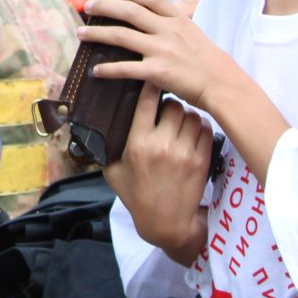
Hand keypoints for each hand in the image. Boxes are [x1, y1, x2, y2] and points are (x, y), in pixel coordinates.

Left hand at [81, 0, 244, 111]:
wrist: (222, 85)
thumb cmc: (208, 60)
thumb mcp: (194, 31)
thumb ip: (175, 20)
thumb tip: (162, 8)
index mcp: (177, 19)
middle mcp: (168, 30)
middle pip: (129, 11)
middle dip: (104, 7)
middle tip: (87, 7)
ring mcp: (162, 50)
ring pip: (121, 36)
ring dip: (97, 34)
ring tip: (81, 34)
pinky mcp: (158, 72)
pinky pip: (125, 68)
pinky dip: (108, 69)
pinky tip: (96, 71)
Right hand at [102, 83, 211, 263]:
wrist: (166, 223)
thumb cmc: (136, 195)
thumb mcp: (112, 171)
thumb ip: (106, 147)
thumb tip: (91, 125)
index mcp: (138, 143)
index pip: (146, 102)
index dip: (149, 84)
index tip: (149, 74)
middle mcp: (162, 144)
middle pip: (172, 105)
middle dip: (169, 104)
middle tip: (165, 109)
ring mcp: (185, 152)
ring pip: (191, 115)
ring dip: (185, 115)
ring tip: (178, 121)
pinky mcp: (202, 159)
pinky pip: (205, 129)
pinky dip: (199, 126)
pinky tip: (191, 132)